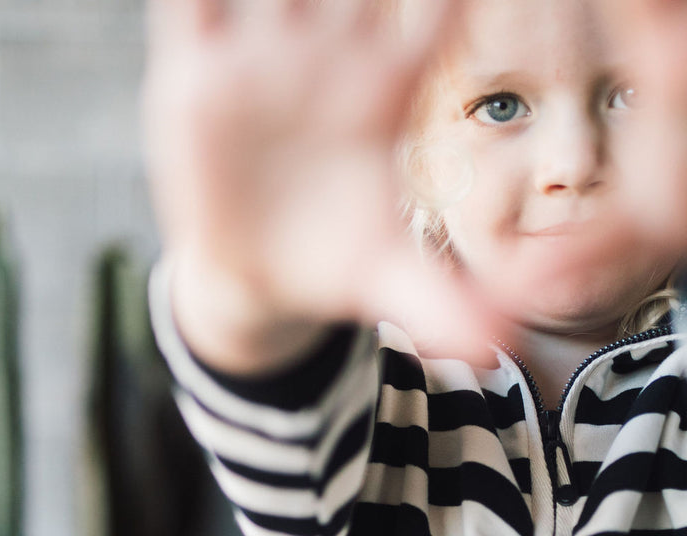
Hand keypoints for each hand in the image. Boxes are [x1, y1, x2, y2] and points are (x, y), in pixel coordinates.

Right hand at [141, 0, 503, 371]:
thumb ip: (443, 306)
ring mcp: (263, 56)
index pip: (437, 10)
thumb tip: (496, 350)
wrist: (255, 275)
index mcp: (386, 87)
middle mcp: (329, 56)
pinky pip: (190, 4)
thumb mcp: (388, 284)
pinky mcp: (199, 70)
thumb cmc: (335, 263)